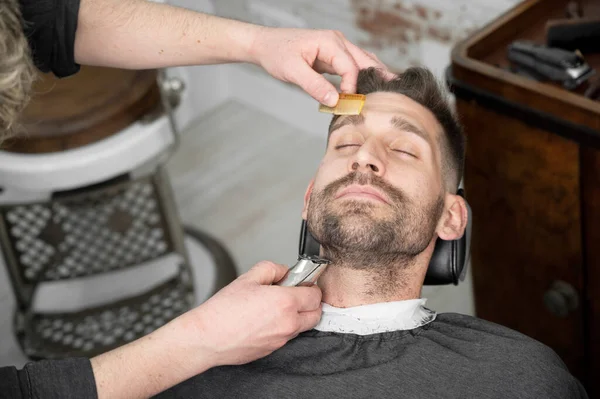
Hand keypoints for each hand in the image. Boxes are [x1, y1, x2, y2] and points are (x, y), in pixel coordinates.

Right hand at [178, 261, 322, 366]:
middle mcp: (288, 323)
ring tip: (276, 308)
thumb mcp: (248, 278)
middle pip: (316, 314)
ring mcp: (282, 339)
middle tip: (295, 294)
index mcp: (285, 302)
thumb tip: (284, 272)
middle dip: (310, 303)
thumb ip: (272, 269)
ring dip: (298, 316)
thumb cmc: (223, 310)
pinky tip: (266, 321)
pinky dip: (284, 328)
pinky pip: (288, 337)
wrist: (207, 338)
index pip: (315, 294)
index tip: (302, 283)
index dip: (310, 286)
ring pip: (303, 327)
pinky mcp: (273, 350)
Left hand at [248, 27, 394, 105]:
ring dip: (373, 76)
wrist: (265, 45)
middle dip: (377, 78)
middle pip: (364, 61)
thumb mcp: (292, 71)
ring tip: (390, 91)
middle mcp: (337, 42)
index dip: (352, 87)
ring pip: (362, 62)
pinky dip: (362, 77)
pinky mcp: (333, 56)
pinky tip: (371, 88)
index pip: (350, 66)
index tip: (347, 104)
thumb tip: (334, 101)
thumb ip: (314, 86)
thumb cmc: (277, 53)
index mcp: (330, 42)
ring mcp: (336, 48)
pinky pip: (352, 66)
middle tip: (393, 96)